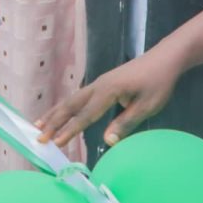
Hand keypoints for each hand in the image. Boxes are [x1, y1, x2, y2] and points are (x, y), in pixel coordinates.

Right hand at [36, 44, 181, 145]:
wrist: (165, 59)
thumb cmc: (159, 82)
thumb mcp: (147, 106)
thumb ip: (126, 123)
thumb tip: (107, 141)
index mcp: (108, 91)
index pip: (85, 115)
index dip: (70, 131)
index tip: (55, 144)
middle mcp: (98, 85)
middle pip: (71, 106)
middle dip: (53, 122)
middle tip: (38, 137)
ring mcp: (99, 83)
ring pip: (72, 100)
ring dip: (55, 113)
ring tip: (38, 125)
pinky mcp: (103, 84)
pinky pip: (79, 98)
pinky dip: (65, 107)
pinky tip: (60, 114)